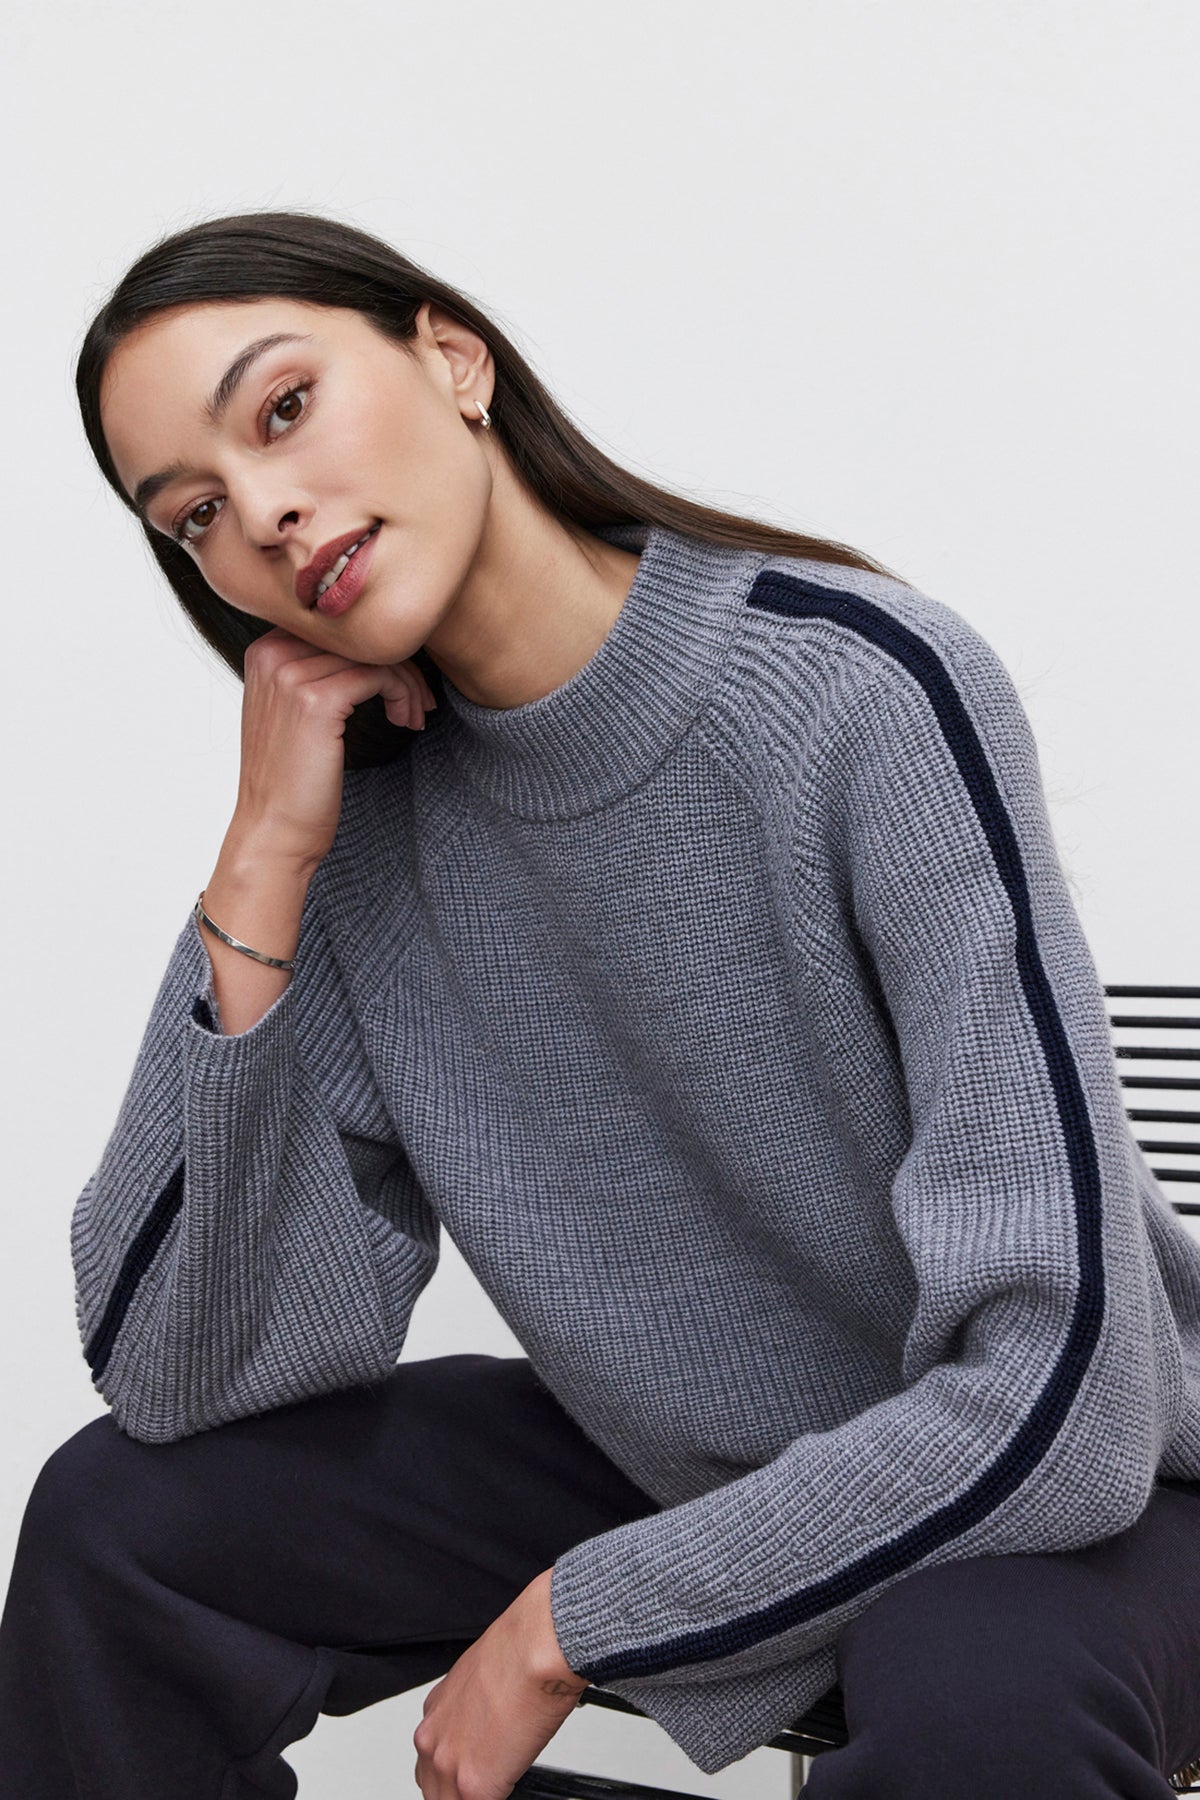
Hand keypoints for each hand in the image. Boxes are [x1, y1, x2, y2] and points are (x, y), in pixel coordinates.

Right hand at [230, 627, 437, 871]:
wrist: (274, 829)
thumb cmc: (291, 778)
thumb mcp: (292, 711)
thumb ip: (315, 672)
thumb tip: (369, 649)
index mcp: (264, 651)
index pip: (338, 627)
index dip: (377, 650)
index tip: (401, 684)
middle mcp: (271, 654)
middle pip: (358, 636)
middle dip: (399, 666)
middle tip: (419, 702)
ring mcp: (290, 676)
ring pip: (375, 656)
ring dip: (407, 685)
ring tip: (414, 717)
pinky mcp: (316, 701)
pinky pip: (381, 676)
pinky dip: (403, 696)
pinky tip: (406, 722)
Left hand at [413, 1568, 586, 1799]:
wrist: (534, 1648)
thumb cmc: (518, 1651)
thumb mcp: (479, 1679)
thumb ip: (472, 1711)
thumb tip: (487, 1722)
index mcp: (435, 1714)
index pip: (434, 1761)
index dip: (456, 1770)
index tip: (474, 1770)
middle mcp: (432, 1741)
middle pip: (435, 1790)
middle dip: (459, 1791)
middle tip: (489, 1780)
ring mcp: (449, 1766)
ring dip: (474, 1796)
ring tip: (502, 1781)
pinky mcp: (473, 1786)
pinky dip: (500, 1796)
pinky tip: (512, 1783)